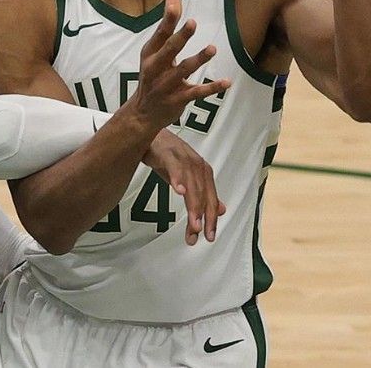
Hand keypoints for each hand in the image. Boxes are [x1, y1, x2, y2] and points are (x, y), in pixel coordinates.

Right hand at [127, 0, 231, 129]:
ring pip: (184, 70)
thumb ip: (166, 28)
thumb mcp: (153, 54)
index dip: (167, 15)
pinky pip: (196, 92)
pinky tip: (226, 82)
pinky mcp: (178, 99)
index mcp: (150, 54)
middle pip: (169, 49)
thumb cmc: (152, 77)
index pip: (160, 32)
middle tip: (192, 23)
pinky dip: (212, 88)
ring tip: (212, 48)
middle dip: (180, 37)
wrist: (142, 114)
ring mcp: (166, 85)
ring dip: (198, 59)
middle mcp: (156, 68)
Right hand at [143, 129, 225, 245]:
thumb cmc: (167, 156)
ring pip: (191, 185)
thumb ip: (202, 194)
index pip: (210, 198)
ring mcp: (183, 159)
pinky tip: (179, 191)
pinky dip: (178, 179)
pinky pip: (175, 167)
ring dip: (193, 205)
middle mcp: (196, 165)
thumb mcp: (187, 177)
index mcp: (202, 172)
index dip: (211, 218)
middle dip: (203, 216)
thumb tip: (221, 210)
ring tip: (194, 223)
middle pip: (202, 194)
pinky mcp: (168, 153)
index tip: (209, 236)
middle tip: (201, 234)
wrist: (149, 133)